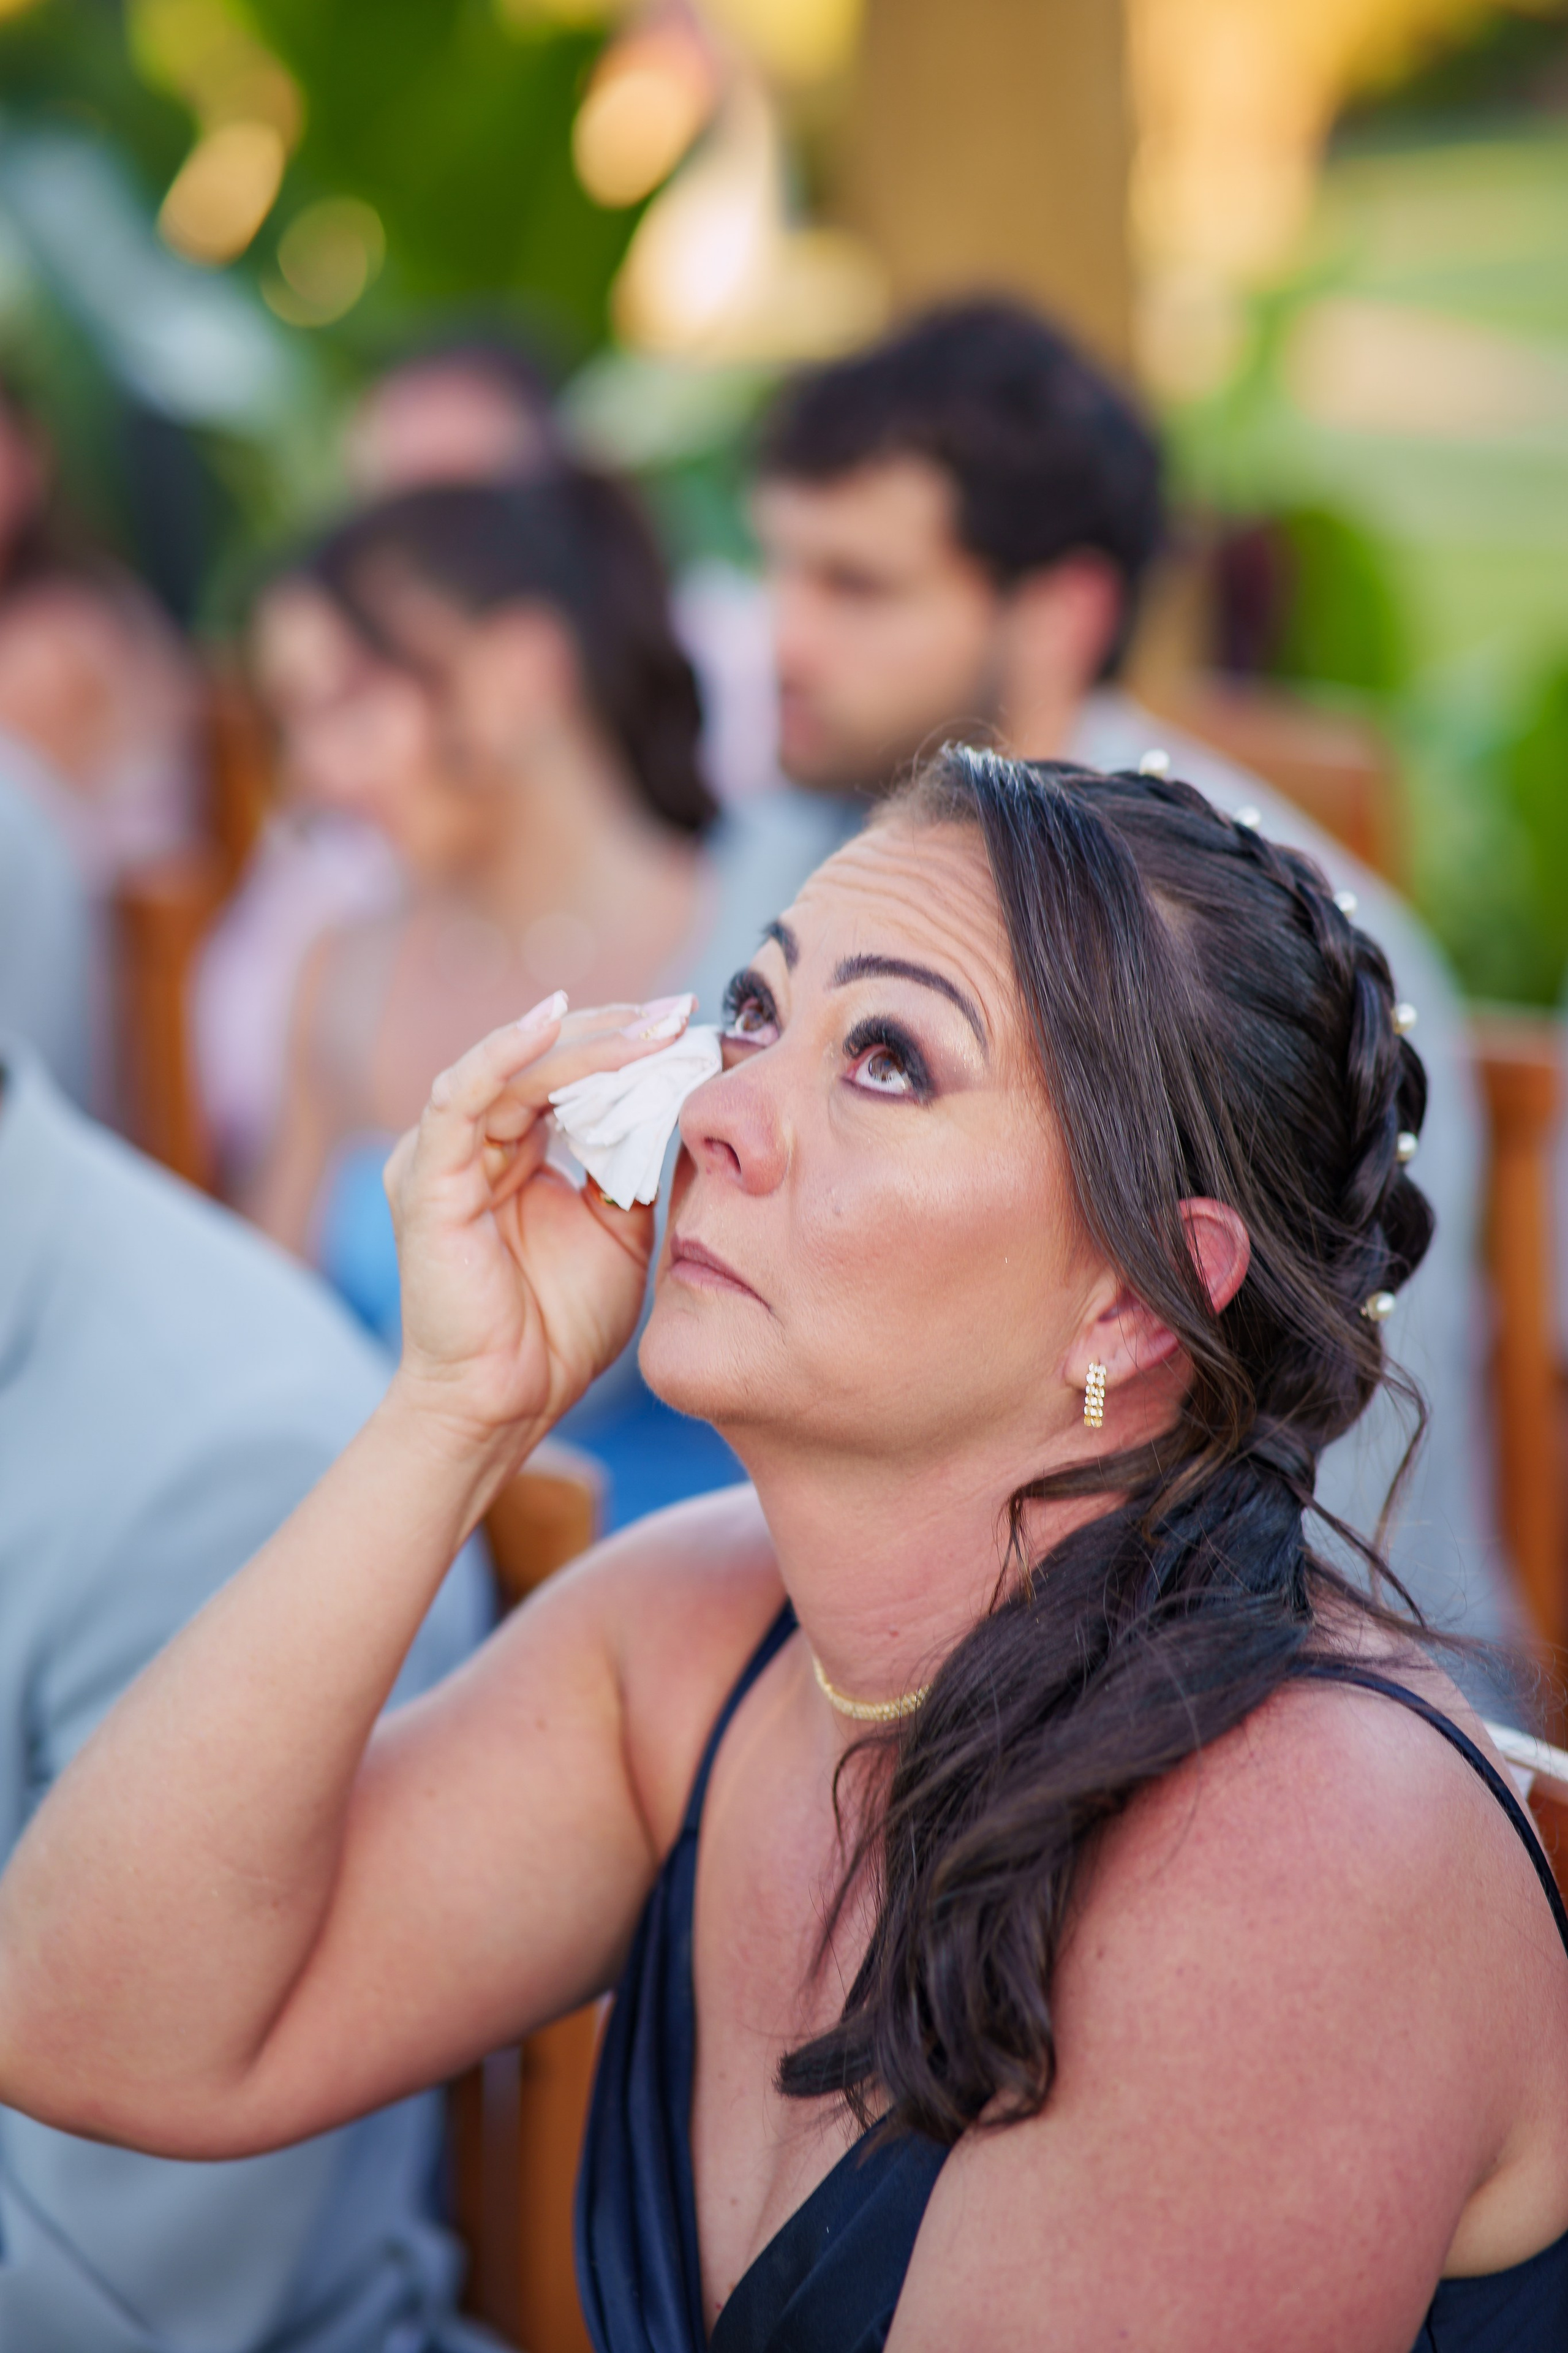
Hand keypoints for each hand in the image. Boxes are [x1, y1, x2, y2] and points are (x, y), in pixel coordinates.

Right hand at [382, 992, 693, 1458]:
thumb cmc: (558, 1327)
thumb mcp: (620, 1232)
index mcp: (512, 1151)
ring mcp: (443, 1156)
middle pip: (544, 1060)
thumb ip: (635, 1169)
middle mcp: (471, 1143)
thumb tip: (678, 1107)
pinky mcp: (426, 1178)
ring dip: (584, 1041)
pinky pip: (460, 1097)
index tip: (691, 1027)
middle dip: (615, 1031)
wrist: (508, 1402)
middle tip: (678, 1013)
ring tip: (647, 1024)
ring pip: (513, 1069)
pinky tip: (553, 1025)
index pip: (566, 1075)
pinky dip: (505, 1054)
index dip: (625, 1046)